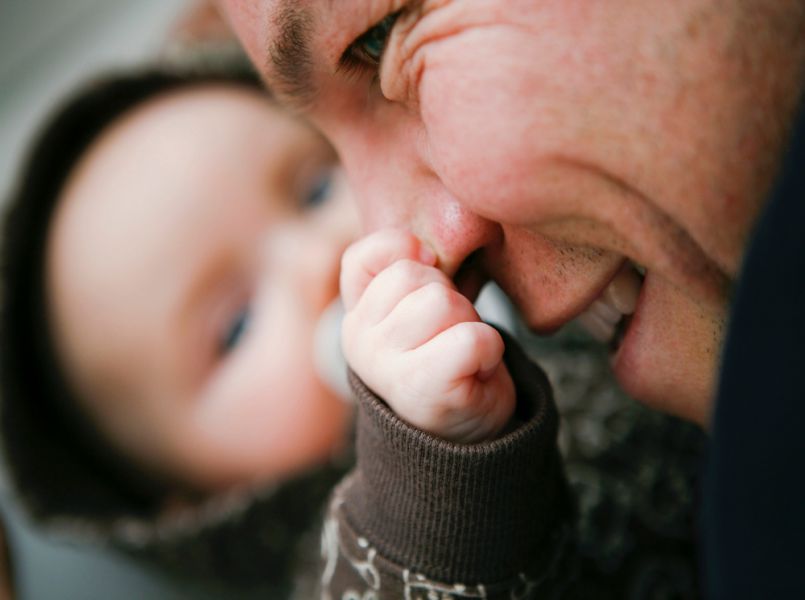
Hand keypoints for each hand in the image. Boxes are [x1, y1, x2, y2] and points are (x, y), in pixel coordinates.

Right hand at [340, 229, 514, 442]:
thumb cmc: (446, 361)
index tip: (430, 276)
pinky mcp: (422, 388)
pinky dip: (488, 351)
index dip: (403, 253)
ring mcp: (386, 367)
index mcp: (356, 316)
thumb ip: (409, 271)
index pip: (363, 258)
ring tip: (464, 354)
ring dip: (471, 324)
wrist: (466, 437)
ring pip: (445, 303)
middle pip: (418, 277)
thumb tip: (423, 250)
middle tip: (452, 336)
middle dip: (453, 298)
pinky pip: (472, 338)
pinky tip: (476, 371)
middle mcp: (359, 340)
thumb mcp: (419, 309)